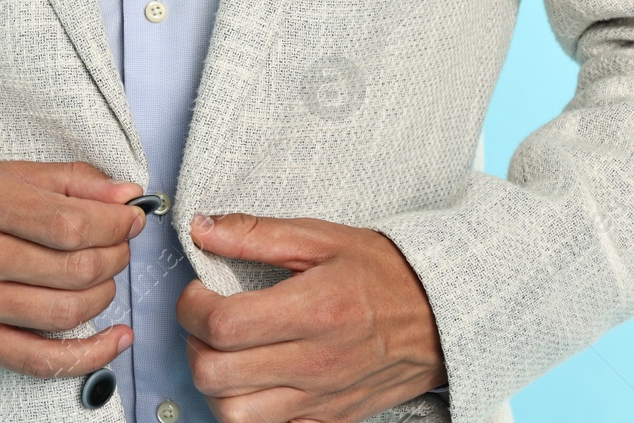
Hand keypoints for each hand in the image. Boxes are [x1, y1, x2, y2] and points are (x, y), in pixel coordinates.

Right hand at [0, 161, 145, 378]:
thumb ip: (63, 180)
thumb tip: (123, 193)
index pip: (70, 223)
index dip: (114, 225)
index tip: (130, 220)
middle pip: (73, 268)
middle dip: (114, 255)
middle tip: (119, 245)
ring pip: (64, 311)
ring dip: (104, 294)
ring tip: (105, 277)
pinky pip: (38, 360)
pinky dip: (88, 355)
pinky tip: (114, 338)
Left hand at [178, 214, 445, 422]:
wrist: (442, 316)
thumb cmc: (385, 273)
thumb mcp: (323, 238)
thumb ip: (257, 234)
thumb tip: (203, 229)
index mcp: (313, 311)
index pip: (222, 324)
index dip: (191, 308)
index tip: (197, 293)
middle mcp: (315, 362)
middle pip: (216, 374)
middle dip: (194, 344)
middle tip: (206, 321)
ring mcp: (321, 398)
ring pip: (234, 414)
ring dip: (215, 384)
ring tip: (225, 353)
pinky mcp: (329, 419)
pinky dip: (248, 410)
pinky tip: (254, 380)